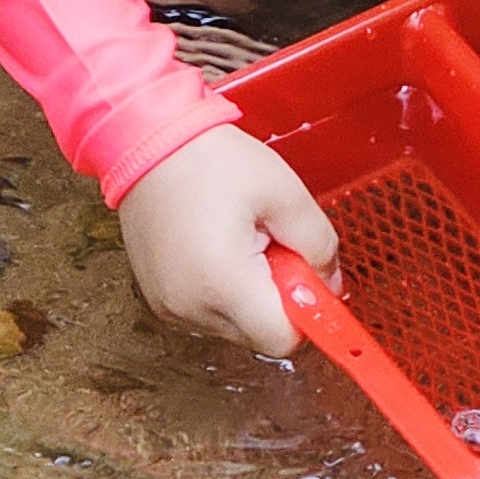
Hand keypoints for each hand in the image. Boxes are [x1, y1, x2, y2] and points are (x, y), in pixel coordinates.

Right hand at [117, 127, 338, 356]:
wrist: (148, 139)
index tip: (304, 273)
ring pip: (234, 326)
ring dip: (249, 295)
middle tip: (268, 242)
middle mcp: (190, 307)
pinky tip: (216, 247)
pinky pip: (207, 314)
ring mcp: (169, 307)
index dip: (305, 310)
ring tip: (238, 239)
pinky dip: (223, 291)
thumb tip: (330, 287)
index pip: (283, 339)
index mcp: (223, 283)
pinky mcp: (158, 299)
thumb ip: (319, 245)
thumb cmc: (212, 160)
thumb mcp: (285, 192)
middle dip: (277, 297)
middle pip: (259, 335)